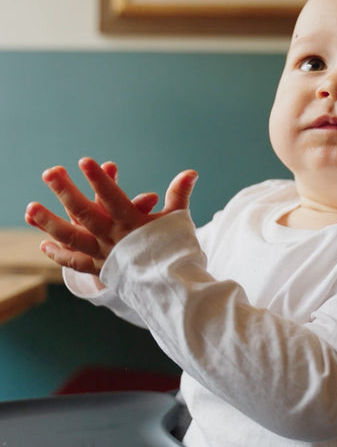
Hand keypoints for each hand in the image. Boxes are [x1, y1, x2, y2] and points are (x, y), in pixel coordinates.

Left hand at [25, 157, 197, 275]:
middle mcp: (114, 238)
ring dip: (50, 222)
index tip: (85, 161)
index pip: (113, 197)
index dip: (100, 178)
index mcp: (132, 224)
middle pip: (85, 213)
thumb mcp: (178, 220)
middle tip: (50, 172)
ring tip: (30, 207)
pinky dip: (59, 254)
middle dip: (66, 191)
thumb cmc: (177, 250)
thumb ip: (179, 194)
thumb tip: (191, 172)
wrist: (173, 289)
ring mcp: (104, 255)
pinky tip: (44, 244)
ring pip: (72, 237)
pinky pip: (75, 262)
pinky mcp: (100, 270)